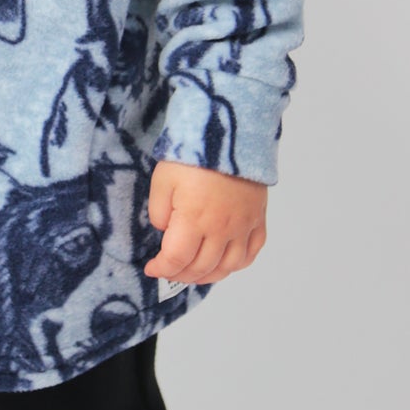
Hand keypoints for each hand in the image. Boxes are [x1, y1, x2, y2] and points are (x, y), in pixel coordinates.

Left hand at [143, 161, 267, 285]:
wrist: (231, 133)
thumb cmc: (194, 155)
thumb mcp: (163, 179)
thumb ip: (159, 211)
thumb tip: (165, 231)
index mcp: (194, 220)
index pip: (176, 259)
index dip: (161, 269)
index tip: (151, 267)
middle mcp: (221, 229)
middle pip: (201, 268)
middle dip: (180, 275)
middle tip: (169, 270)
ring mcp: (243, 226)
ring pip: (228, 267)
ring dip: (208, 275)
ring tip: (193, 272)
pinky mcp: (257, 219)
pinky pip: (252, 252)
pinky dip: (238, 264)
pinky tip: (225, 262)